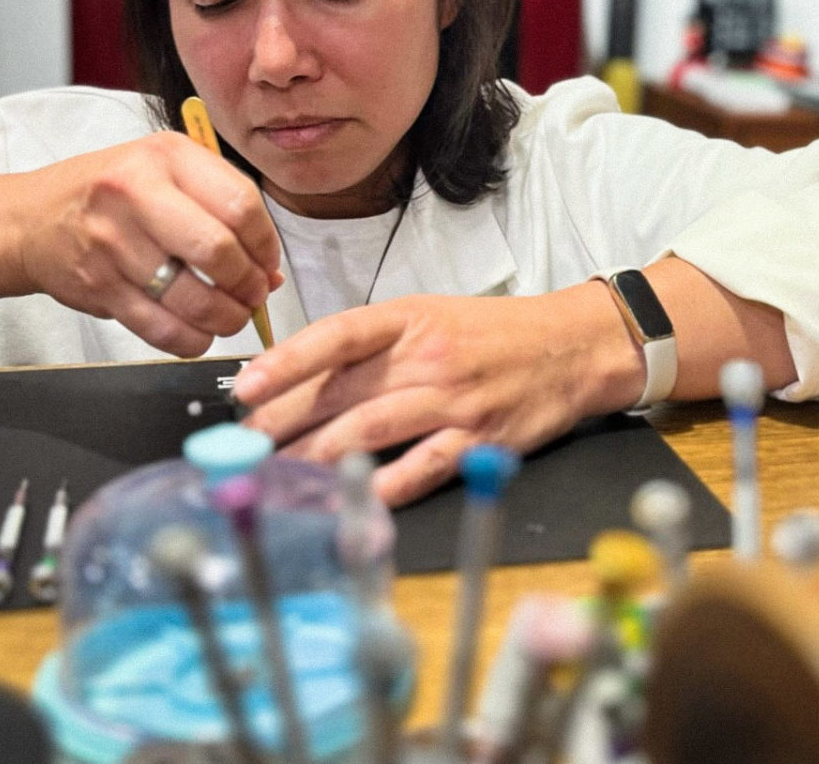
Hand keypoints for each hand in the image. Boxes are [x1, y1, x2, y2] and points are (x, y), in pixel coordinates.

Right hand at [15, 132, 281, 356]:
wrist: (30, 220)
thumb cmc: (110, 195)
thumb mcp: (166, 173)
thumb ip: (221, 210)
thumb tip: (270, 271)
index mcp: (166, 157)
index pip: (241, 204)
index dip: (266, 244)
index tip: (268, 263)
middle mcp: (136, 193)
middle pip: (219, 251)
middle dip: (248, 284)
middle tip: (253, 294)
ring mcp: (113, 242)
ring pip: (192, 297)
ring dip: (225, 318)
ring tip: (231, 316)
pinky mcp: (99, 286)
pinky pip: (161, 328)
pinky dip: (191, 339)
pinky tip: (199, 332)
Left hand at [233, 288, 634, 505]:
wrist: (573, 346)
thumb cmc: (494, 333)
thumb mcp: (431, 315)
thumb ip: (373, 343)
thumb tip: (301, 375)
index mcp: (411, 319)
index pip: (338, 335)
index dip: (287, 362)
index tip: (246, 387)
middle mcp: (429, 357)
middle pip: (342, 394)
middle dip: (284, 424)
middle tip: (244, 448)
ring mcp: (455, 400)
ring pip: (370, 433)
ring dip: (317, 459)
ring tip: (279, 476)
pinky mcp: (479, 440)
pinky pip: (421, 469)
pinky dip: (382, 488)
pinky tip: (350, 502)